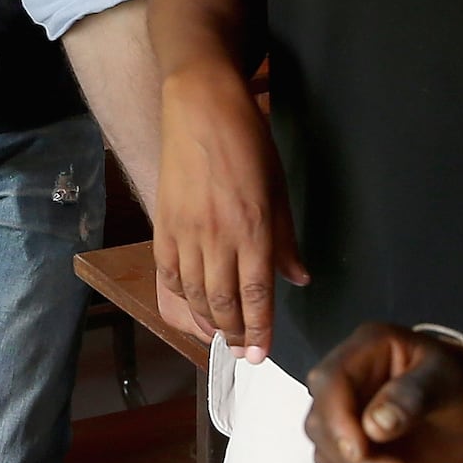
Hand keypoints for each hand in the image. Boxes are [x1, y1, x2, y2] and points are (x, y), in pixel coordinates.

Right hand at [155, 59, 305, 356]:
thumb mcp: (278, 189)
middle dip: (235, 335)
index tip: (262, 355)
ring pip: (195, 295)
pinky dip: (179, 299)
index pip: (256, 294)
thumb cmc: (248, 141)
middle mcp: (219, 237)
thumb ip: (286, 240)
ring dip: (208, 323)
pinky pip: (169, 275)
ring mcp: (187, 233)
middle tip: (244, 353)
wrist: (201, 107)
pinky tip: (191, 309)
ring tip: (221, 338)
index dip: (259, 330)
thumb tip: (298, 278)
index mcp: (254, 228)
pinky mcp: (164, 225)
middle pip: (224, 303)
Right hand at [304, 324, 462, 462]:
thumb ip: (414, 395)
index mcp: (363, 351)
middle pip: (321, 428)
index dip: (336, 421)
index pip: (328, 383)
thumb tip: (374, 426)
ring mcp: (344, 422)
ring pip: (329, 462)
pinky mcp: (352, 454)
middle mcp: (344, 386)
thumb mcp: (448, 379)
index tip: (360, 453)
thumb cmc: (462, 383)